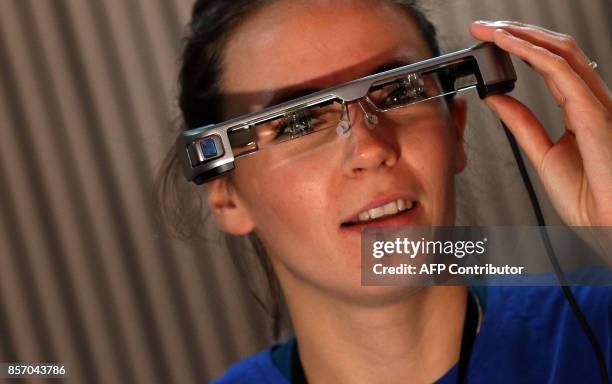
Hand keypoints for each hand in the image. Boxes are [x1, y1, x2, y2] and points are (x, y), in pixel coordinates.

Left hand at [469, 20, 611, 226]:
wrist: (606, 224)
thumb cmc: (588, 196)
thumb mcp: (542, 153)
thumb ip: (522, 123)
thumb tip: (497, 98)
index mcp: (583, 109)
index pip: (551, 64)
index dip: (521, 47)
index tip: (489, 40)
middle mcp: (593, 99)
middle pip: (557, 49)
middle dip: (519, 32)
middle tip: (484, 26)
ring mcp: (596, 103)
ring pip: (560, 51)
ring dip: (521, 35)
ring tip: (490, 29)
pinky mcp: (592, 111)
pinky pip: (559, 72)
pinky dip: (530, 53)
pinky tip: (507, 46)